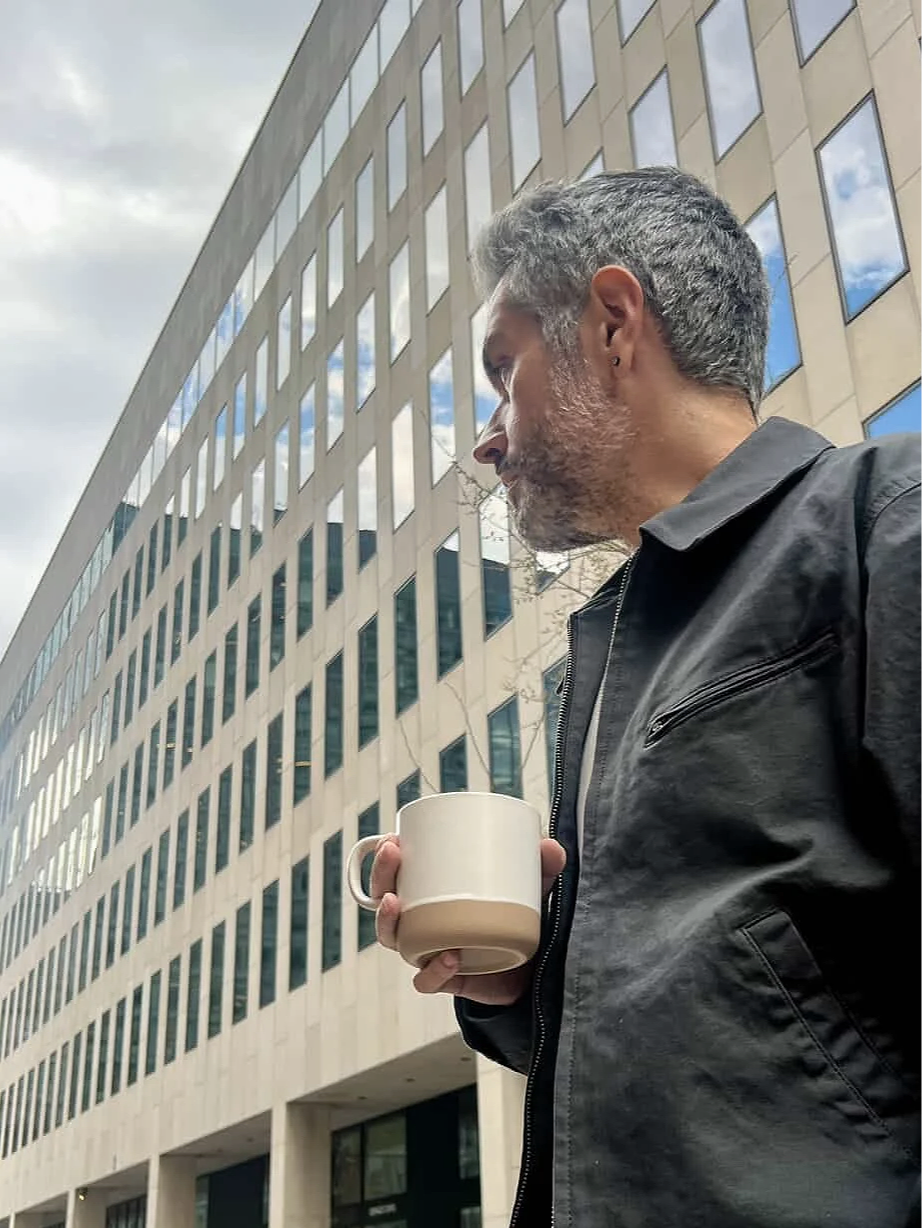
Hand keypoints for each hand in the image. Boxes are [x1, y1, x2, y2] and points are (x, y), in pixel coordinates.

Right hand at [370, 835, 565, 1005]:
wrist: (534, 974)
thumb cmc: (518, 921)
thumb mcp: (531, 889)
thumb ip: (542, 867)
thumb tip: (550, 846)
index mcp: (433, 896)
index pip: (398, 875)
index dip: (386, 859)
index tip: (391, 838)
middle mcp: (424, 924)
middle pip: (386, 902)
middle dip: (381, 877)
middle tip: (392, 854)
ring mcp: (432, 952)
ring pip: (396, 940)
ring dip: (388, 921)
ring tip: (396, 903)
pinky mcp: (448, 980)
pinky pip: (428, 980)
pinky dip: (434, 970)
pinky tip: (449, 955)